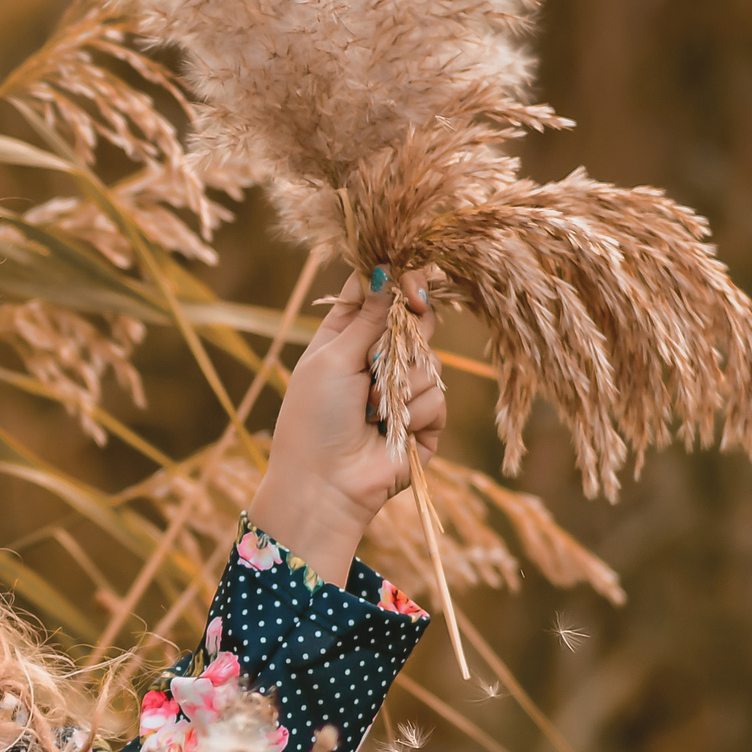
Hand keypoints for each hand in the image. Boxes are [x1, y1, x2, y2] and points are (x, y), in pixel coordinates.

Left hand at [246, 267, 447, 580]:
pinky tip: (388, 430)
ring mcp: (403, 389)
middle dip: (407, 332)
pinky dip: (412, 413)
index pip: (378, 295)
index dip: (395, 283)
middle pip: (415, 320)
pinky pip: (438, 396)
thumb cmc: (314, 418)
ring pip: (430, 359)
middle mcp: (376, 359)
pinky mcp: (425, 419)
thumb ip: (366, 317)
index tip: (408, 280)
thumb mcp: (333, 358)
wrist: (326, 484)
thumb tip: (386, 268)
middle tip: (386, 351)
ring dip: (399, 384)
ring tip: (370, 411)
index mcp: (345, 339)